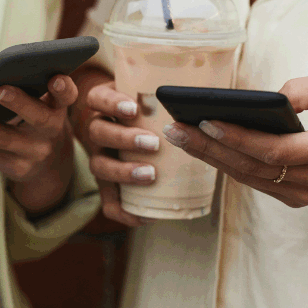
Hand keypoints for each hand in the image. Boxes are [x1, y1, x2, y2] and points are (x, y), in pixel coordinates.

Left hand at [0, 74, 77, 213]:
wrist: (49, 162)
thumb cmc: (37, 119)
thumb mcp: (43, 104)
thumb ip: (30, 88)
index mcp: (58, 108)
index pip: (66, 96)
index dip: (62, 87)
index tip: (54, 77)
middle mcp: (51, 132)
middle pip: (37, 117)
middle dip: (18, 103)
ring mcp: (34, 153)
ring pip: (2, 139)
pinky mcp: (17, 169)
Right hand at [70, 66, 159, 226]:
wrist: (127, 129)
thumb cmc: (147, 109)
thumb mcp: (149, 95)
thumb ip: (168, 94)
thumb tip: (210, 92)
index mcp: (105, 104)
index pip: (98, 98)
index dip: (112, 103)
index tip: (133, 108)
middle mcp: (97, 130)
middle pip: (98, 132)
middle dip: (125, 138)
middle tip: (153, 143)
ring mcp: (99, 158)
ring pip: (98, 166)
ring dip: (123, 172)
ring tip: (150, 174)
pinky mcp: (106, 185)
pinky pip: (108, 202)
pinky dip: (124, 210)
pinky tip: (145, 215)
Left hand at [160, 72, 307, 207]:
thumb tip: (271, 97)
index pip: (273, 150)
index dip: (237, 137)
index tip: (205, 121)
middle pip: (251, 167)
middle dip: (209, 148)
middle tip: (175, 129)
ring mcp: (303, 195)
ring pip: (248, 178)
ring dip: (211, 157)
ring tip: (179, 135)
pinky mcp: (294, 198)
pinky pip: (254, 181)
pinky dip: (227, 164)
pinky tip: (203, 147)